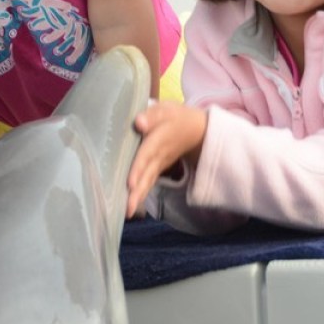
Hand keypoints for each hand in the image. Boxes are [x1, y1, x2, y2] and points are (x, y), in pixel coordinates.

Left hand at [126, 102, 206, 217]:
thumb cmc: (175, 117)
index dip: (139, 168)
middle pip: (147, 175)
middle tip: (128, 209)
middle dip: (137, 192)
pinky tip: (129, 207)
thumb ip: (152, 115)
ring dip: (138, 198)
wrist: (196, 131)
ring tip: (127, 212)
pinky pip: (148, 183)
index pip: (146, 155)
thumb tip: (139, 123)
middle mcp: (158, 156)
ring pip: (148, 182)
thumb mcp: (166, 110)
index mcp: (158, 140)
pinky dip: (140, 195)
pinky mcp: (157, 170)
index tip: (130, 183)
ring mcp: (159, 165)